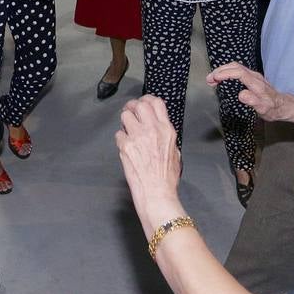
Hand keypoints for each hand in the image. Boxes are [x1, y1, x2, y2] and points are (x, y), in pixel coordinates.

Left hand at [116, 96, 183, 232]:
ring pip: (125, 115)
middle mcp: (152, 130)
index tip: (144, 103)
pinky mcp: (125, 147)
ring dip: (125, 121)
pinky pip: (118, 134)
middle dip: (133, 106)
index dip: (148, 99)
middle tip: (131, 112)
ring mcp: (137, 137)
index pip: (157, 102)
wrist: (157, 194)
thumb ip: (167, 136)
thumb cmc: (167, 178)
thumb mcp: (175, 152)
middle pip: (139, 104)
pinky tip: (125, 146)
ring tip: (128, 129)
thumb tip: (158, 128)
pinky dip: (121, 138)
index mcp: (166, 130)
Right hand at [207, 62, 286, 121]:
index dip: (225, 73)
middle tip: (209, 79)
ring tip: (211, 79)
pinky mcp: (251, 77)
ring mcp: (253, 76)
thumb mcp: (263, 108)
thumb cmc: (272, 108)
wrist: (281, 106)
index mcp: (256, 83)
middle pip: (235, 66)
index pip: (239, 72)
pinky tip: (221, 79)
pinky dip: (226, 72)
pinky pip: (237, 70)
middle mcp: (254, 76)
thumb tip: (241, 95)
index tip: (215, 78)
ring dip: (222, 71)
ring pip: (235, 67)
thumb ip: (253, 101)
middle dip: (220, 70)